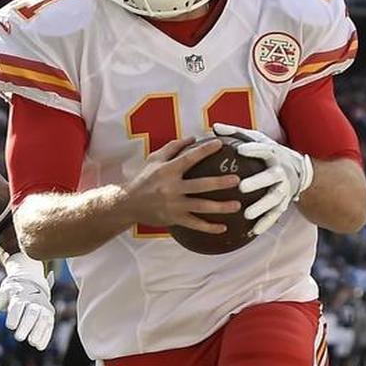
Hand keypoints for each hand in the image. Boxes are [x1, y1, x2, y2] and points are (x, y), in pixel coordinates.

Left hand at [0, 253, 55, 349]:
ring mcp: (43, 307)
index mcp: (20, 295)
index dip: (14, 316)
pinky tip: (39, 346)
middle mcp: (34, 300)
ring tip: (32, 343)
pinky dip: (45, 336)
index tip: (10, 326)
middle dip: (26, 325)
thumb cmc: (13, 293)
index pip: (18, 305)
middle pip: (32, 312)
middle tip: (18, 337)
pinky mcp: (50, 314)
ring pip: (43, 319)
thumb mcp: (3, 295)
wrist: (31, 283)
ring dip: (38, 331)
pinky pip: (49, 325)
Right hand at [121, 137, 240, 233]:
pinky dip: (209, 227)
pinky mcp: (175, 219)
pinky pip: (195, 224)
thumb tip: (193, 138)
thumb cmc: (144, 179)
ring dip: (220, 207)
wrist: (128, 204)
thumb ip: (173, 148)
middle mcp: (172, 188)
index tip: (220, 144)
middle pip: (200, 185)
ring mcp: (174, 205)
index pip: (189, 158)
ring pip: (201, 207)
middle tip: (237, 181)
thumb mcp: (154, 160)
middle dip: (220, 183)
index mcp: (168, 170)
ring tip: (237, 206)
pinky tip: (223, 228)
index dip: (205, 151)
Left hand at [213, 124, 313, 235]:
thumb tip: (214, 126)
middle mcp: (281, 171)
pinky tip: (253, 231)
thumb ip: (236, 133)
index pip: (265, 150)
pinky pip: (275, 215)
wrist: (298, 170)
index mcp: (273, 154)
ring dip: (261, 207)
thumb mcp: (257, 139)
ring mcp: (284, 189)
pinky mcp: (284, 204)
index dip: (254, 149)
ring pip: (274, 198)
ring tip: (246, 214)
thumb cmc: (269, 152)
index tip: (241, 150)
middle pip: (271, 177)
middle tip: (241, 187)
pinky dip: (265, 223)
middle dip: (258, 182)